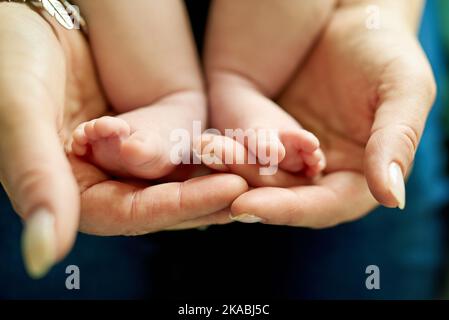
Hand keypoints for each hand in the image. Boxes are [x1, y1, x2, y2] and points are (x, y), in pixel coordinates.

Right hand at [0, 3, 246, 277]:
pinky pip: (181, 148)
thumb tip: (43, 256)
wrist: (34, 12)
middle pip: (161, 203)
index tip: (230, 193)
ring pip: (176, 179)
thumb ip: (37, 182)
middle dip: (210, 197)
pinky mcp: (142, 133)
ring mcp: (123, 158)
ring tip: (263, 174)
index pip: (129, 214)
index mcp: (67, 191)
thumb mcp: (20, 114)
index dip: (179, 206)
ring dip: (218, 178)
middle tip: (259, 187)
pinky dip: (211, 150)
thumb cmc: (11, 56)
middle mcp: (99, 180)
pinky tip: (243, 149)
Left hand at [228, 1, 434, 226]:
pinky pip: (247, 148)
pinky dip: (228, 148)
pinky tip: (206, 142)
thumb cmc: (385, 50)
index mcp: (358, 177)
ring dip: (231, 170)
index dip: (287, 210)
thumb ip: (396, 143)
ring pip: (260, 175)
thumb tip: (393, 199)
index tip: (246, 207)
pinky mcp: (271, 135)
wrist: (349, 19)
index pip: (322, 206)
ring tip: (206, 155)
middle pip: (284, 195)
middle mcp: (322, 175)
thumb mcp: (403, 90)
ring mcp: (294, 157)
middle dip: (248, 189)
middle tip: (215, 181)